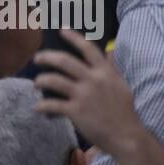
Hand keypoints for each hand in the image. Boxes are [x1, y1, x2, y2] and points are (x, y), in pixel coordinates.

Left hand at [33, 29, 141, 152]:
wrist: (126, 135)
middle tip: (37, 58)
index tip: (61, 30)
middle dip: (46, 57)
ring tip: (36, 83)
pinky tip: (37, 108)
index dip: (73, 37)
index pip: (88, 48)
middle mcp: (93, 80)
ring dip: (40, 80)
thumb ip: (111, 68)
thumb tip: (109, 52)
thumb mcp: (121, 85)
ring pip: (54, 80)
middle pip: (64, 61)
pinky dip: (41, 106)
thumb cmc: (123, 111)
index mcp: (105, 72)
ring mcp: (83, 95)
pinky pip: (51, 104)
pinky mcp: (75, 111)